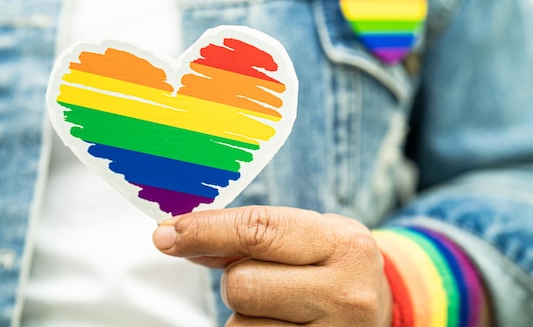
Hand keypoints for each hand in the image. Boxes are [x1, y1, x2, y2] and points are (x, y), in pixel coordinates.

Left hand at [153, 206, 391, 326]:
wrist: (379, 309)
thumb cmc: (333, 263)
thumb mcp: (307, 234)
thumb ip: (249, 232)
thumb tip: (178, 236)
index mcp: (343, 244)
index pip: (260, 230)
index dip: (206, 230)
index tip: (169, 233)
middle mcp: (344, 292)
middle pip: (241, 283)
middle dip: (236, 277)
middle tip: (262, 274)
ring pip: (240, 322)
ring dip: (246, 311)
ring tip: (283, 302)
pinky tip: (281, 322)